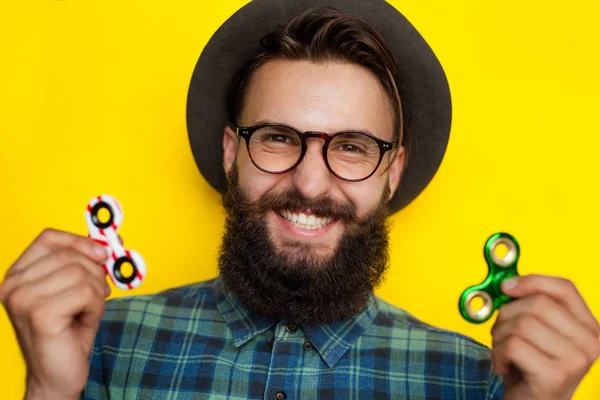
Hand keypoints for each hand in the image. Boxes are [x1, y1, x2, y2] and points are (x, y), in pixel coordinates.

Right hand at [0, 228, 110, 399]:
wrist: (58, 376)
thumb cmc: (68, 332)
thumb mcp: (76, 289)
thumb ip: (85, 263)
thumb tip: (108, 240)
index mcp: (18, 275)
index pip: (48, 238)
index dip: (79, 241)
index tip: (102, 253)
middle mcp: (13, 285)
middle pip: (69, 256)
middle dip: (94, 275)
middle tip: (94, 298)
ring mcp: (23, 298)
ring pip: (81, 273)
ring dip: (96, 294)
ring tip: (85, 313)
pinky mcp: (40, 313)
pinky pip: (86, 292)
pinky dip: (96, 307)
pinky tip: (84, 322)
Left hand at [491, 274, 599, 399]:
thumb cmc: (529, 367)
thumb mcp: (534, 331)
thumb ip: (528, 305)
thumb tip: (507, 283)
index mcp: (589, 328)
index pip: (565, 288)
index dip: (532, 281)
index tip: (506, 286)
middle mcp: (590, 343)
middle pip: (538, 304)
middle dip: (507, 314)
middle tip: (500, 332)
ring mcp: (575, 361)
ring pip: (522, 323)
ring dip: (499, 336)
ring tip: (503, 351)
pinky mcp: (554, 376)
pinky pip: (513, 345)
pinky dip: (497, 353)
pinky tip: (503, 366)